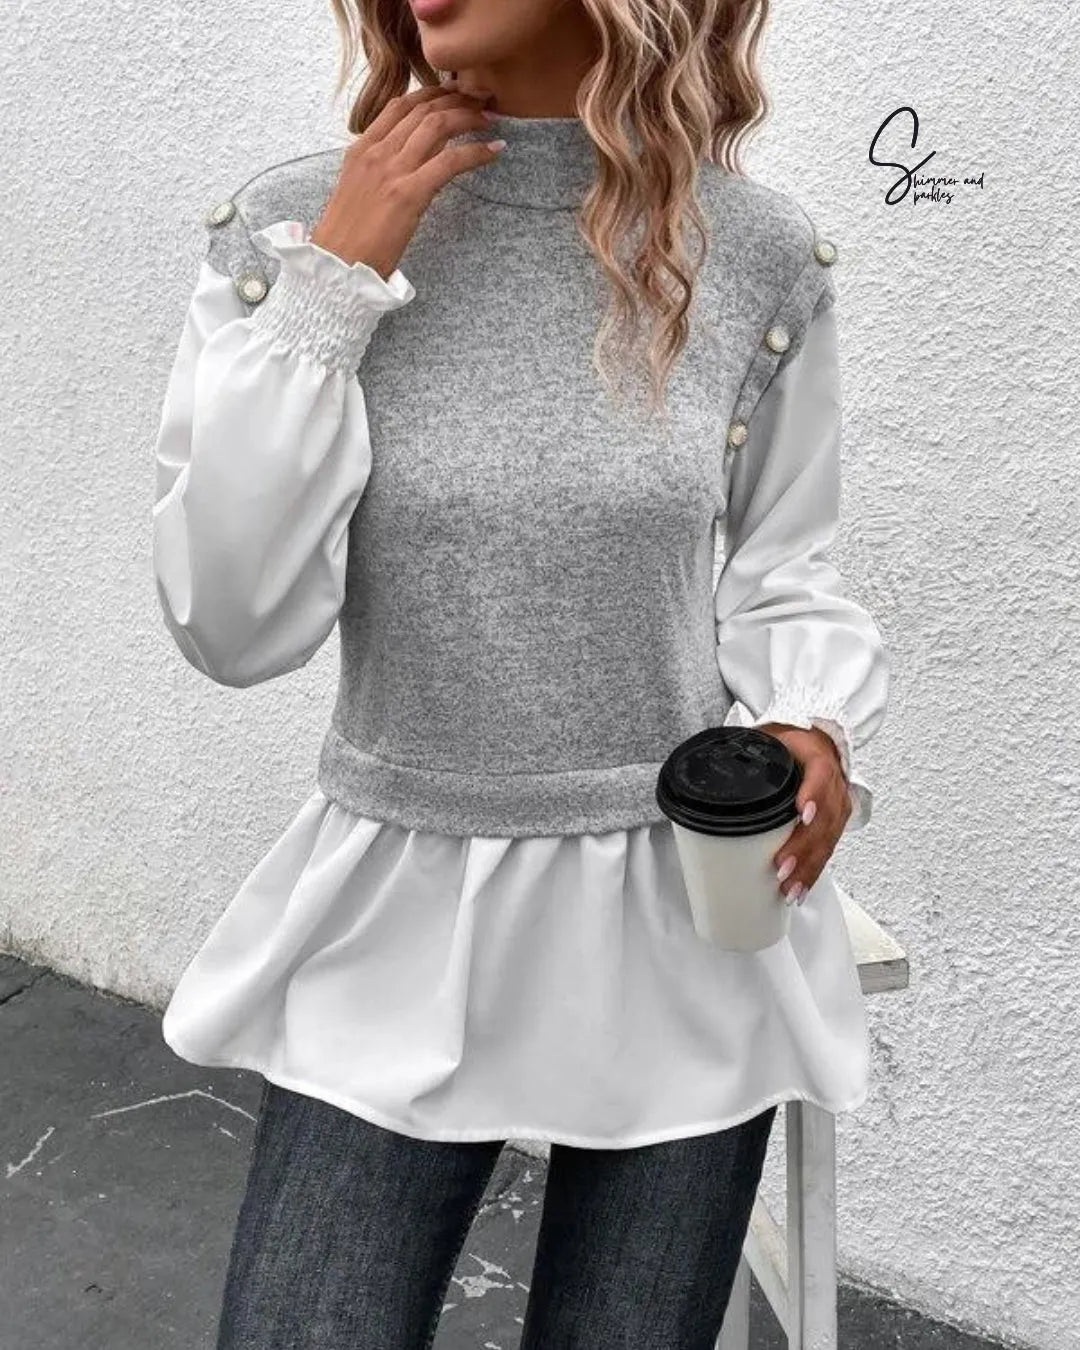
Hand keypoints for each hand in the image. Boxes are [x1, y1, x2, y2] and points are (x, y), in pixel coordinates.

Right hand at [310, 80, 503, 279]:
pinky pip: (450, 161)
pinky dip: (477, 152)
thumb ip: (381, 170)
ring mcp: (392, 171)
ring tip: (490, 119)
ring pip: (437, 125)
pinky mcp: (409, 193)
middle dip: (457, 99)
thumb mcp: (358, 192)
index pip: (400, 105)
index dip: (432, 93)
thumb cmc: (348, 240)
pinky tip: (495, 150)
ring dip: (469, 117)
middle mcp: (376, 152)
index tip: (454, 93)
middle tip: (481, 100)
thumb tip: (412, 161)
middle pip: (423, 109)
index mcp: (361, 149)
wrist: (337, 266)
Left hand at [755, 722, 851, 905]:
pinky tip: (801, 890)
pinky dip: (814, 872)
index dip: (813, 794)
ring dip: (808, 867)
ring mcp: (838, 804)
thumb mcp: (770, 740)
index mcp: (816, 756)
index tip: (801, 813)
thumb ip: (747, 753)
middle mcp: (833, 782)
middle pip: (823, 818)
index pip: (819, 773)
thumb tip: (708, 770)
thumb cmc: (790, 743)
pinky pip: (828, 849)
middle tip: (781, 867)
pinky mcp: (836, 822)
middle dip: (802, 847)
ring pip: (827, 839)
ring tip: (790, 889)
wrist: (819, 743)